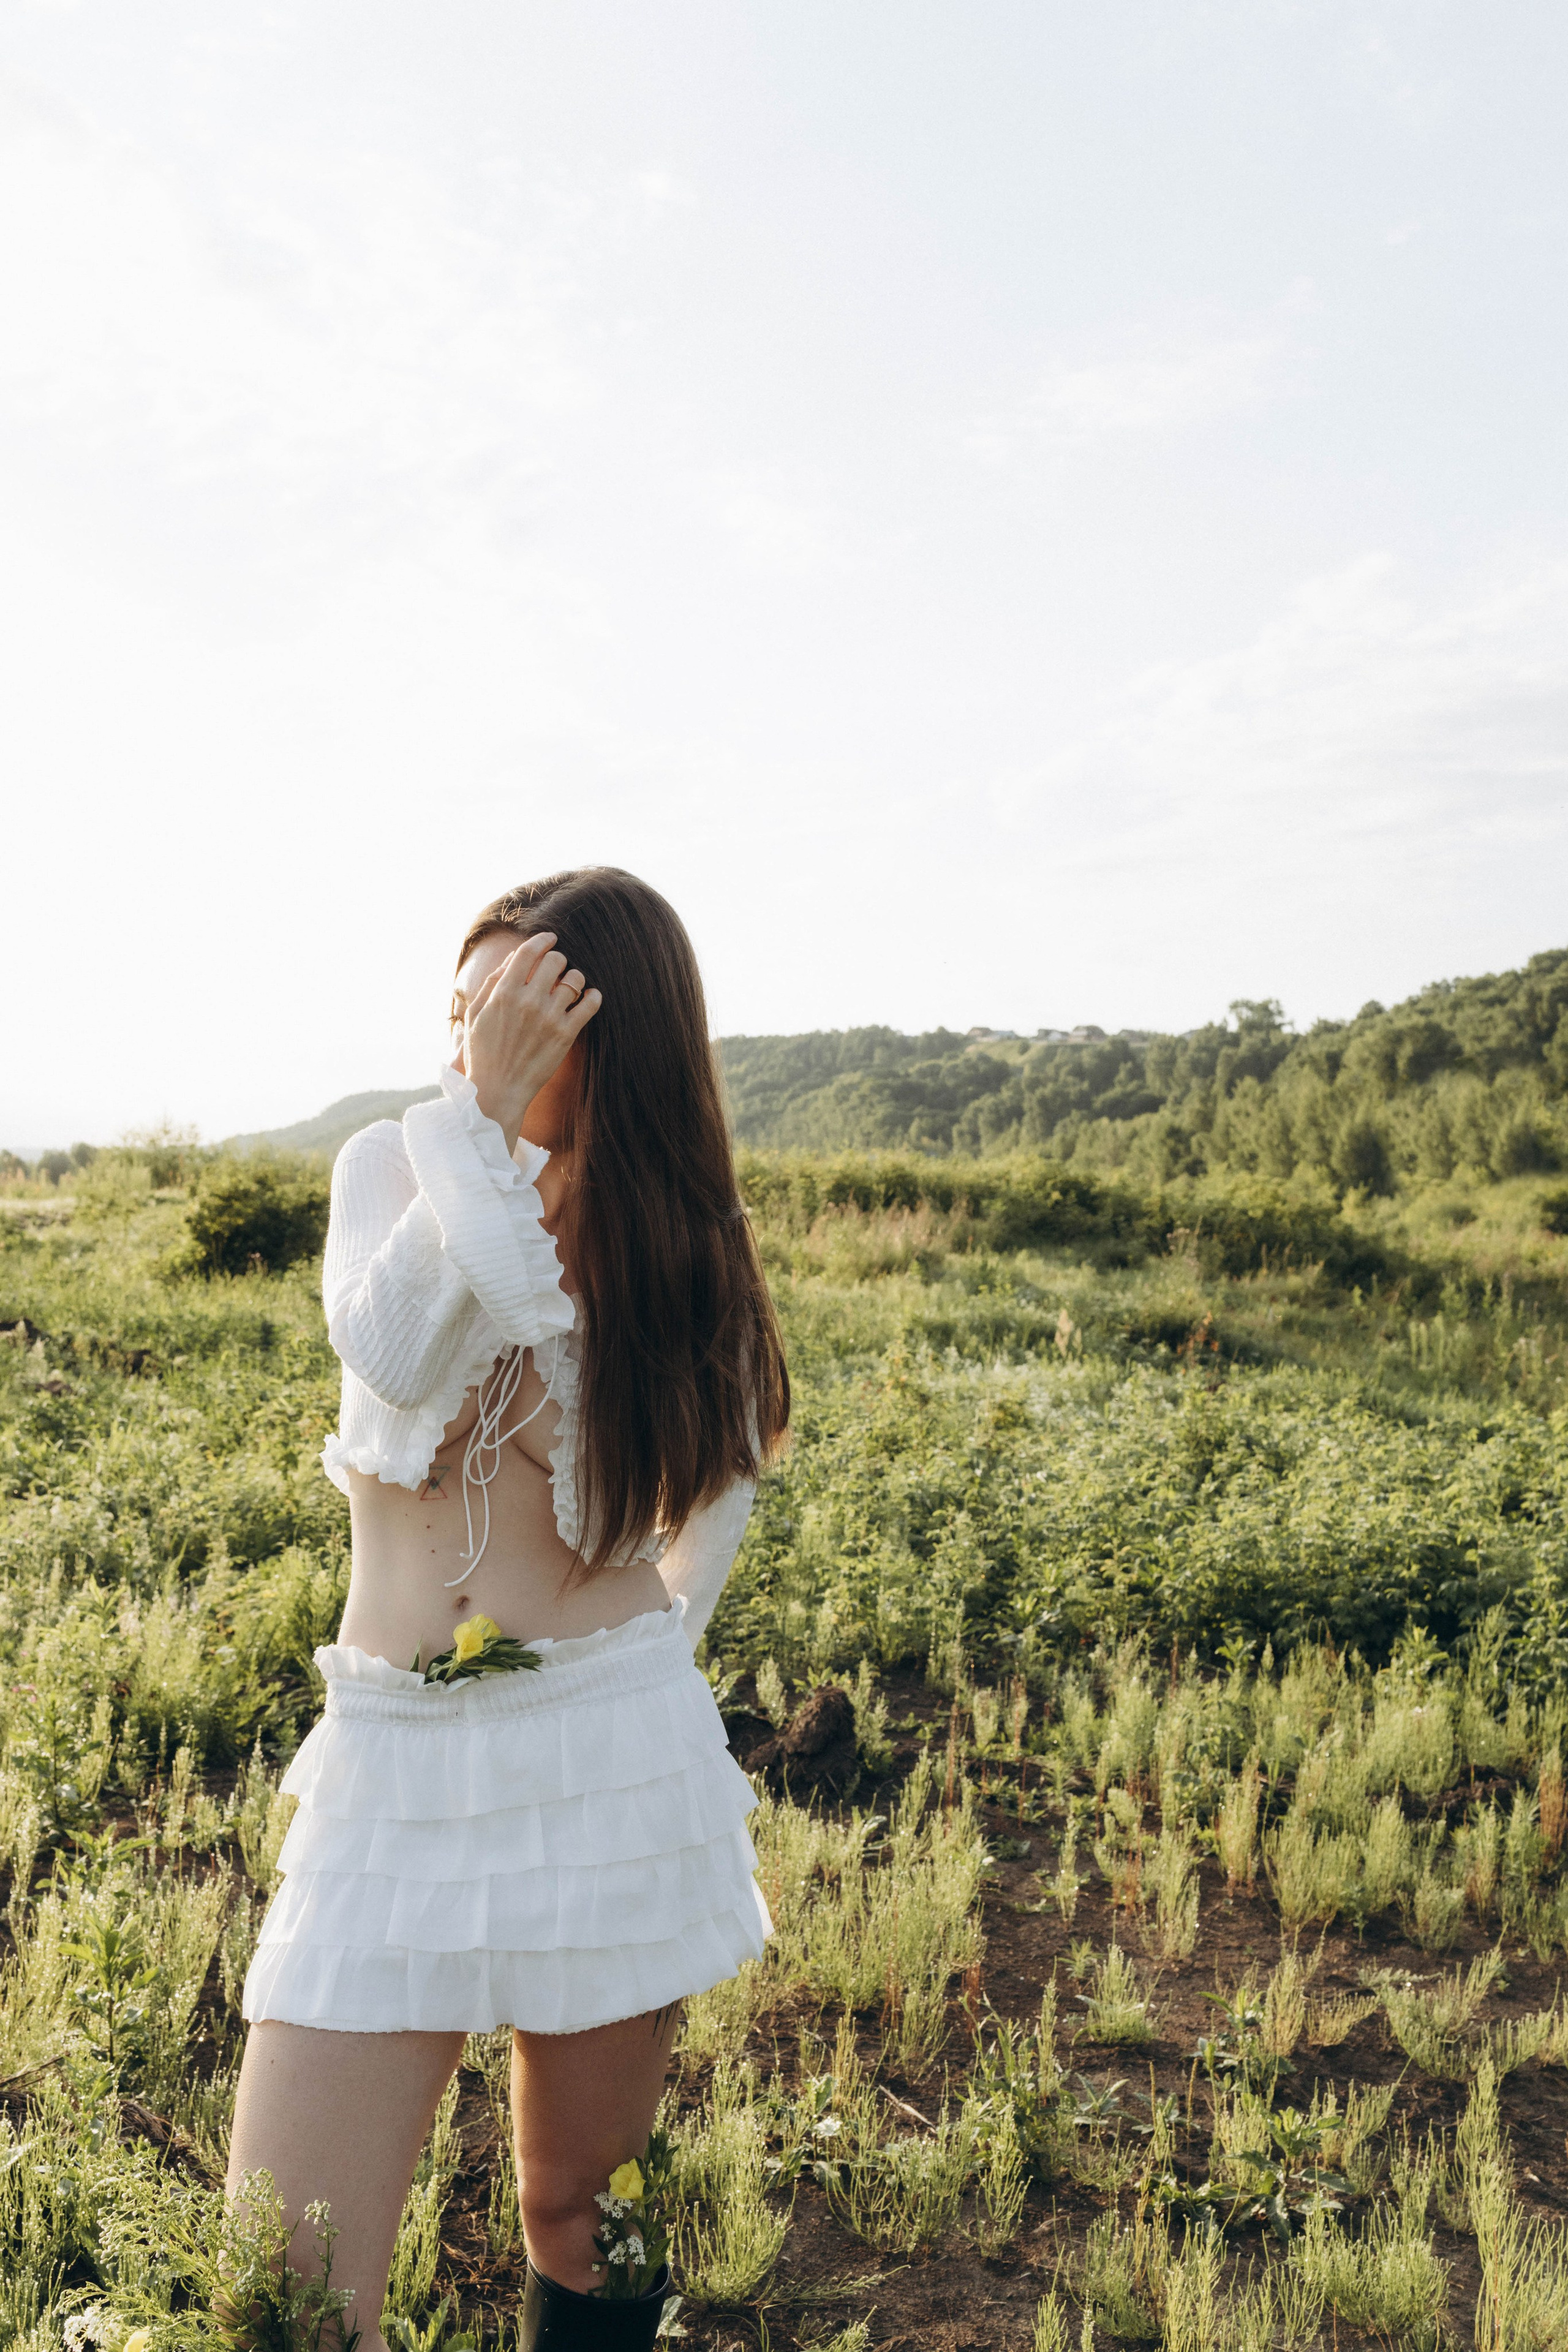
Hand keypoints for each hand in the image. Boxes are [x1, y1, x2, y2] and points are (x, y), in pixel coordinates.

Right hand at [459, 933, 601, 1153]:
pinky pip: (590, 1004)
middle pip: (555, 961)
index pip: (529, 952)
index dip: (542, 940)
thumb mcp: (476, 1013)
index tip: (550, 939)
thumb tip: (513, 958)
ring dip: (574, 979)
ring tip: (569, 987)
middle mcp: (528, 1000)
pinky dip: (593, 996)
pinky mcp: (566, 1034)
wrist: (497, 1089)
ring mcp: (549, 1017)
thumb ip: (492, 982)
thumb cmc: (483, 1051)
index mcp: (504, 992)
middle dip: (558, 960)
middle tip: (557, 969)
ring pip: (575, 979)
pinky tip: (590, 997)